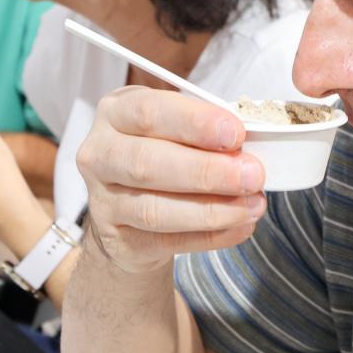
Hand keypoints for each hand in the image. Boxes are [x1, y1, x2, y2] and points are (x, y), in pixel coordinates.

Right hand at [74, 86, 264, 273]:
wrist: (129, 213)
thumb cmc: (162, 156)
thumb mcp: (177, 131)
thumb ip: (205, 134)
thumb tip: (247, 149)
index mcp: (116, 113)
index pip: (149, 112)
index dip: (195, 122)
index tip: (236, 133)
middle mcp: (100, 154)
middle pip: (147, 163)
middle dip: (207, 171)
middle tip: (252, 175)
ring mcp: (102, 200)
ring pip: (154, 209)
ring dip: (212, 209)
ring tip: (252, 205)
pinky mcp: (117, 240)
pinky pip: (167, 241)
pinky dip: (210, 236)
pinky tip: (240, 227)